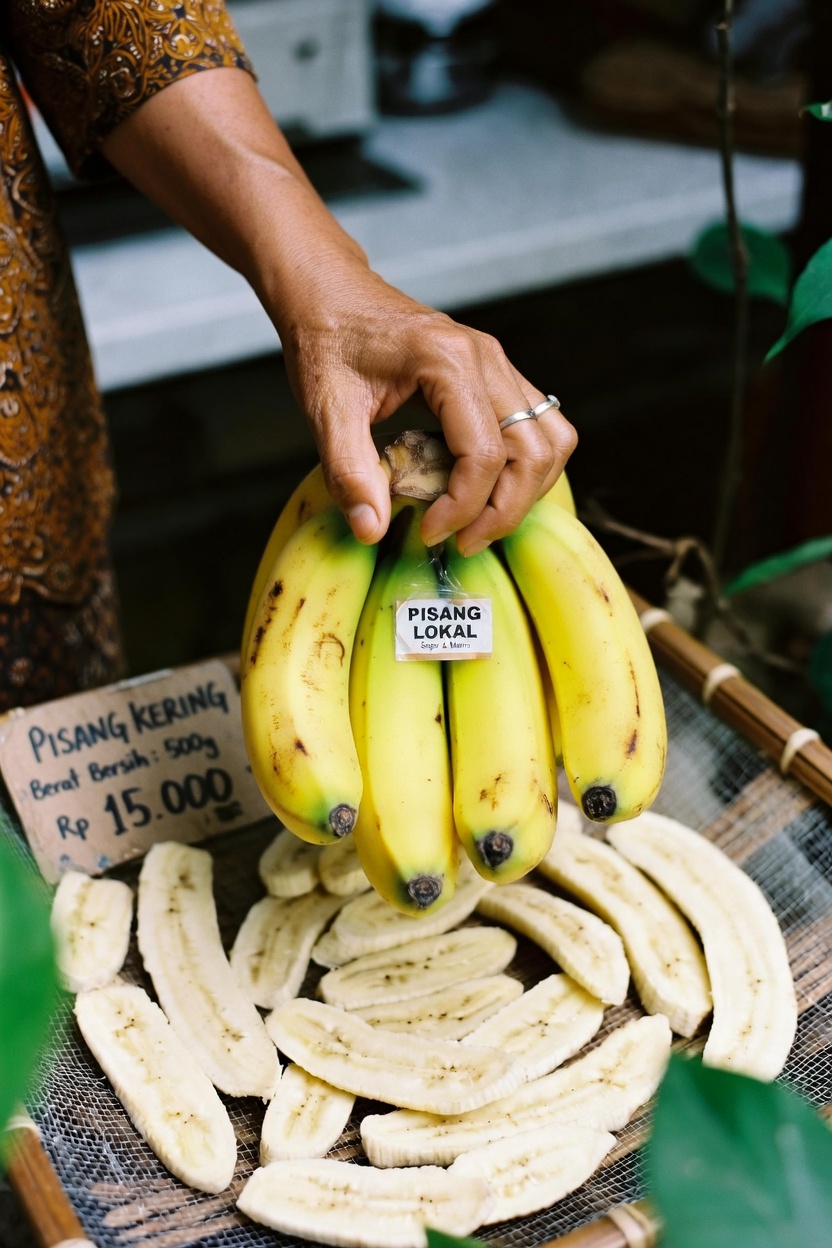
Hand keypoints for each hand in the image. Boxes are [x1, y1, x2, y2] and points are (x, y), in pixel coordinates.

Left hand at [273, 252, 576, 553]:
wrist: (328, 294)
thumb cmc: (326, 342)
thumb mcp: (325, 410)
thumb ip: (348, 472)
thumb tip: (371, 530)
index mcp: (447, 361)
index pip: (484, 454)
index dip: (463, 507)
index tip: (429, 532)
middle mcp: (486, 359)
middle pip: (534, 451)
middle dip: (504, 510)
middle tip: (462, 542)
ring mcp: (498, 364)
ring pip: (551, 439)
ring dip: (525, 491)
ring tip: (479, 522)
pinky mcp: (497, 375)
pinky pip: (539, 427)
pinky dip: (524, 467)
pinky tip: (483, 489)